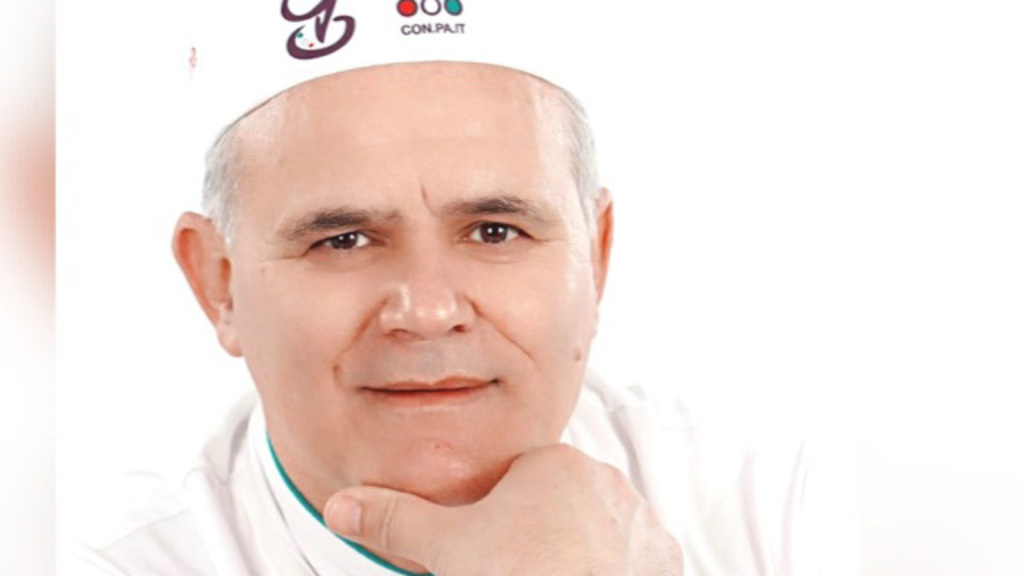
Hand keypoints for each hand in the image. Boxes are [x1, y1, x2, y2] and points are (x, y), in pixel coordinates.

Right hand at [324, 444, 682, 574]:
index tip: (490, 551)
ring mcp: (641, 524)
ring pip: (599, 531)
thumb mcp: (443, 546)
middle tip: (517, 571)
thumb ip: (394, 517)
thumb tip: (341, 504)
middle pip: (561, 505)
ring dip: (580, 554)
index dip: (498, 519)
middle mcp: (607, 485)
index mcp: (555, 465)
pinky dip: (616, 574)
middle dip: (539, 535)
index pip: (520, 482)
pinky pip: (636, 560)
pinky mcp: (664, 563)